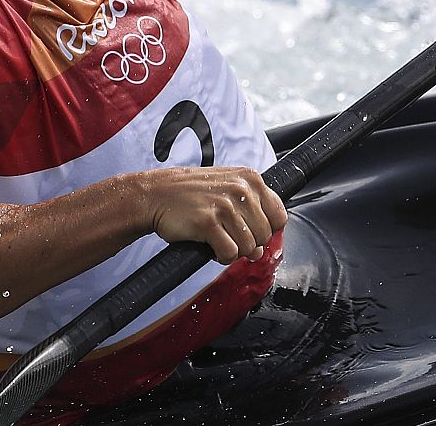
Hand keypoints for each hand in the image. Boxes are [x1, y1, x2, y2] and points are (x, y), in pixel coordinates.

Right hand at [143, 166, 287, 263]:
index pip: (279, 216)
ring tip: (220, 242)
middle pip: (265, 235)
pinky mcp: (208, 223)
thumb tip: (261, 249)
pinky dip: (222, 257)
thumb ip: (251, 211)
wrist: (156, 194)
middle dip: (250, 244)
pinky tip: (212, 248)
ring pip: (248, 247)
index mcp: (250, 179)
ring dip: (235, 252)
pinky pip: (229, 253)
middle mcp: (240, 190)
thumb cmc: (192, 193)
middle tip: (231, 239)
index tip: (252, 233)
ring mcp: (224, 206)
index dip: (268, 230)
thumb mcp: (227, 188)